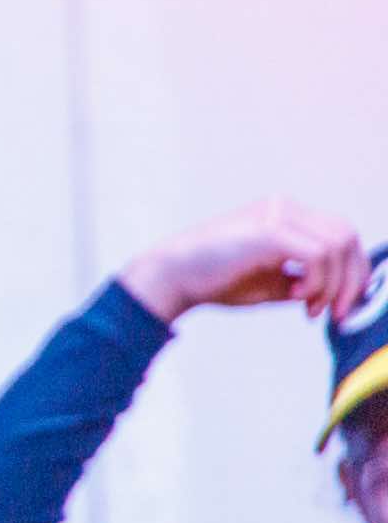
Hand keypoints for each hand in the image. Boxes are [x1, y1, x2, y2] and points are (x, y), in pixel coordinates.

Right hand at [116, 199, 370, 325]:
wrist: (170, 277)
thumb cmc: (212, 281)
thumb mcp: (270, 283)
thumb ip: (303, 281)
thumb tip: (337, 295)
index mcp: (285, 215)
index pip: (340, 235)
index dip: (351, 272)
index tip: (340, 308)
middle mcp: (285, 207)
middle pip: (347, 236)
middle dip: (352, 280)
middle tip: (338, 314)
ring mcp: (277, 214)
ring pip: (338, 245)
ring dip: (333, 284)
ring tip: (309, 307)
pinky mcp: (269, 230)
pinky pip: (318, 254)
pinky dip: (317, 281)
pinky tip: (296, 296)